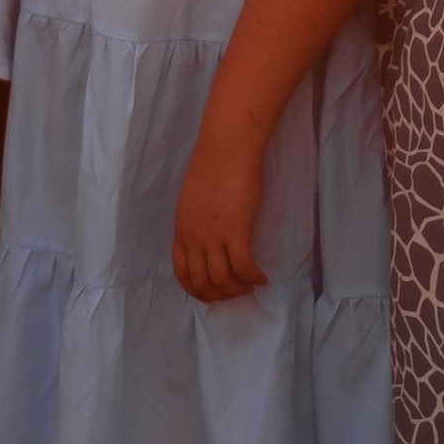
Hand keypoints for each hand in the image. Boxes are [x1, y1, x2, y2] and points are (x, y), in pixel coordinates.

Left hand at [173, 130, 267, 303]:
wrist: (226, 148)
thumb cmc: (213, 167)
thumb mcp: (193, 200)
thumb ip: (197, 222)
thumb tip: (209, 237)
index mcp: (181, 230)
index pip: (182, 273)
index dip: (197, 290)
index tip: (212, 295)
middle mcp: (193, 237)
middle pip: (202, 282)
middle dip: (220, 295)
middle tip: (236, 293)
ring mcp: (213, 236)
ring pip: (222, 279)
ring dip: (237, 289)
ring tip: (250, 286)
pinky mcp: (235, 231)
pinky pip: (243, 267)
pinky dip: (253, 278)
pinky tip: (262, 278)